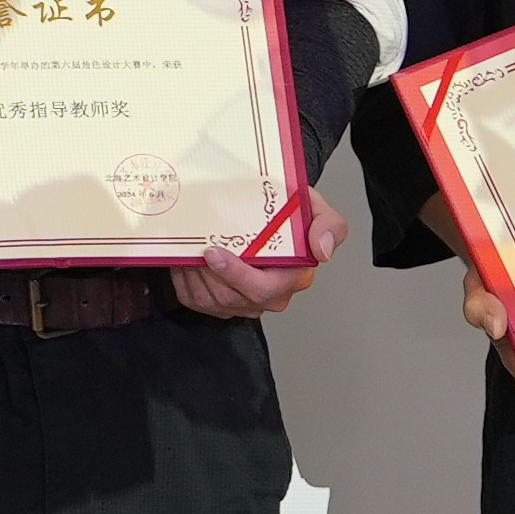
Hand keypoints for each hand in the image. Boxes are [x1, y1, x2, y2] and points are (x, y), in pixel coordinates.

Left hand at [169, 215, 323, 323]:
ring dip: (194, 274)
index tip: (214, 252)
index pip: (264, 288)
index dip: (236, 274)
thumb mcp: (315, 207)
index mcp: (294, 276)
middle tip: (197, 249)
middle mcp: (271, 297)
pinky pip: (196, 300)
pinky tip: (186, 259)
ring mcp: (245, 304)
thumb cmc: (290, 212)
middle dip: (208, 274)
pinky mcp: (222, 306)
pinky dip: (185, 280)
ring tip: (189, 248)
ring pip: (210, 299)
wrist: (268, 213)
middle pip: (232, 297)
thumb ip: (329, 225)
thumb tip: (322, 251)